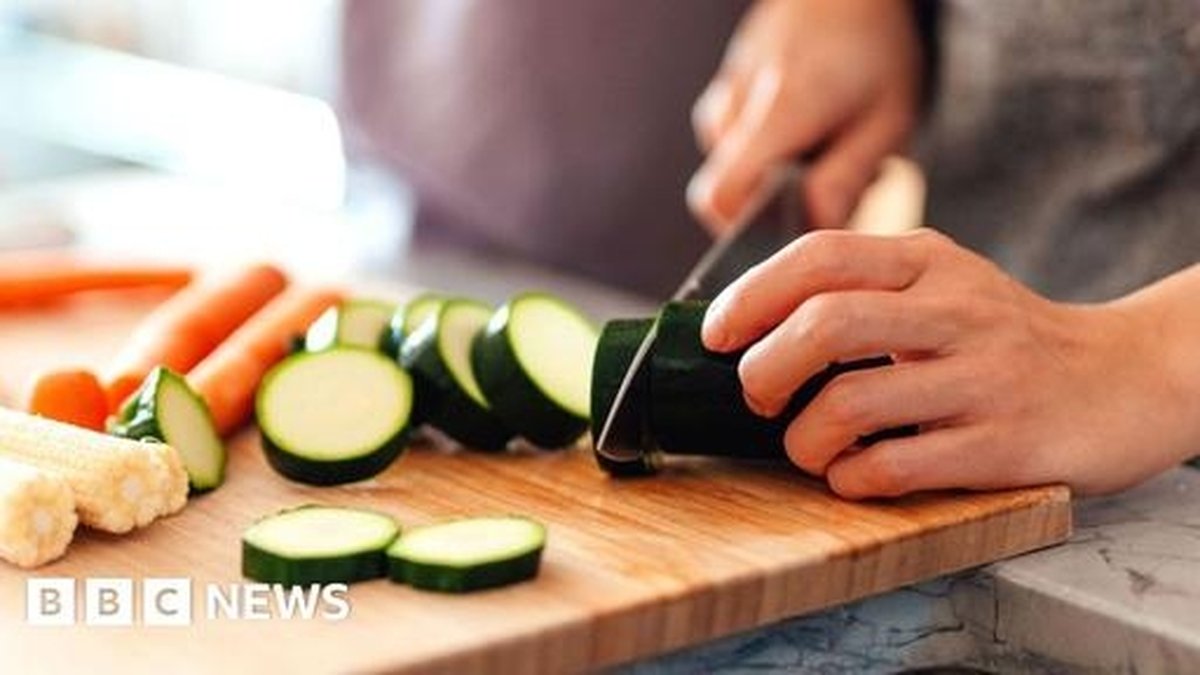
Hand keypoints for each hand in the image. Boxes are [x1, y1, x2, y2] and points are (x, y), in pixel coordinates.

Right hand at [689, 0, 921, 232]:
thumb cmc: (873, 47)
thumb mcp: (887, 119)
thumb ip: (846, 178)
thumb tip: (814, 229)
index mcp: (779, 109)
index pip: (720, 195)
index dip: (741, 229)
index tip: (784, 232)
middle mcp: (737, 103)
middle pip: (721, 191)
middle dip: (766, 206)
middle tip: (819, 187)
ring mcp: (724, 96)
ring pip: (729, 169)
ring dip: (769, 178)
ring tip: (818, 154)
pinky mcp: (724, 93)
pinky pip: (733, 146)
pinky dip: (765, 154)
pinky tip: (802, 136)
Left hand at [701, 229, 1198, 497]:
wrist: (1124, 378)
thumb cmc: (1005, 338)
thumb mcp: (943, 286)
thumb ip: (863, 290)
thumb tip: (750, 326)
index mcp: (930, 262)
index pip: (819, 256)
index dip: (749, 296)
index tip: (716, 336)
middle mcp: (957, 310)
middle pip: (825, 324)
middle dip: (764, 368)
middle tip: (757, 397)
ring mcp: (983, 378)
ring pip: (851, 402)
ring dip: (803, 439)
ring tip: (807, 447)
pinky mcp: (1005, 445)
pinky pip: (896, 465)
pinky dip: (851, 478)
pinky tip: (851, 475)